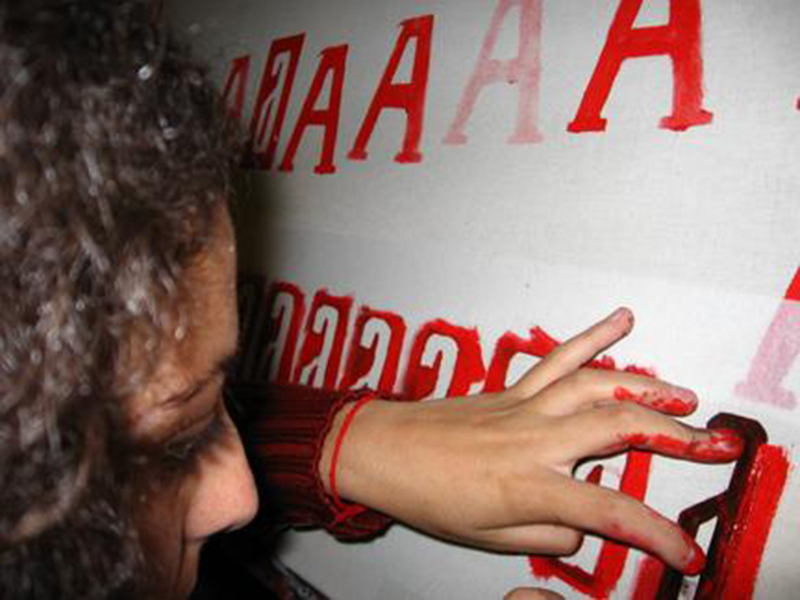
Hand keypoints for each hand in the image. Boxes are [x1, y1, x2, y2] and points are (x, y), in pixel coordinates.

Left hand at [320, 308, 741, 574]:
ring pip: (597, 385)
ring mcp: (525, 407)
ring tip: (686, 395)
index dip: (655, 535)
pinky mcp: (513, 389)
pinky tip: (620, 319)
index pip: (608, 514)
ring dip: (648, 386)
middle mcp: (533, 440)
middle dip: (676, 437)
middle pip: (618, 429)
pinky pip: (557, 358)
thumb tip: (582, 530)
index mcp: (527, 487)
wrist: (382, 450)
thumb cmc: (425, 496)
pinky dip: (593, 337)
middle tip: (715, 446)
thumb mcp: (486, 539)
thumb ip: (545, 538)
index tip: (684, 550)